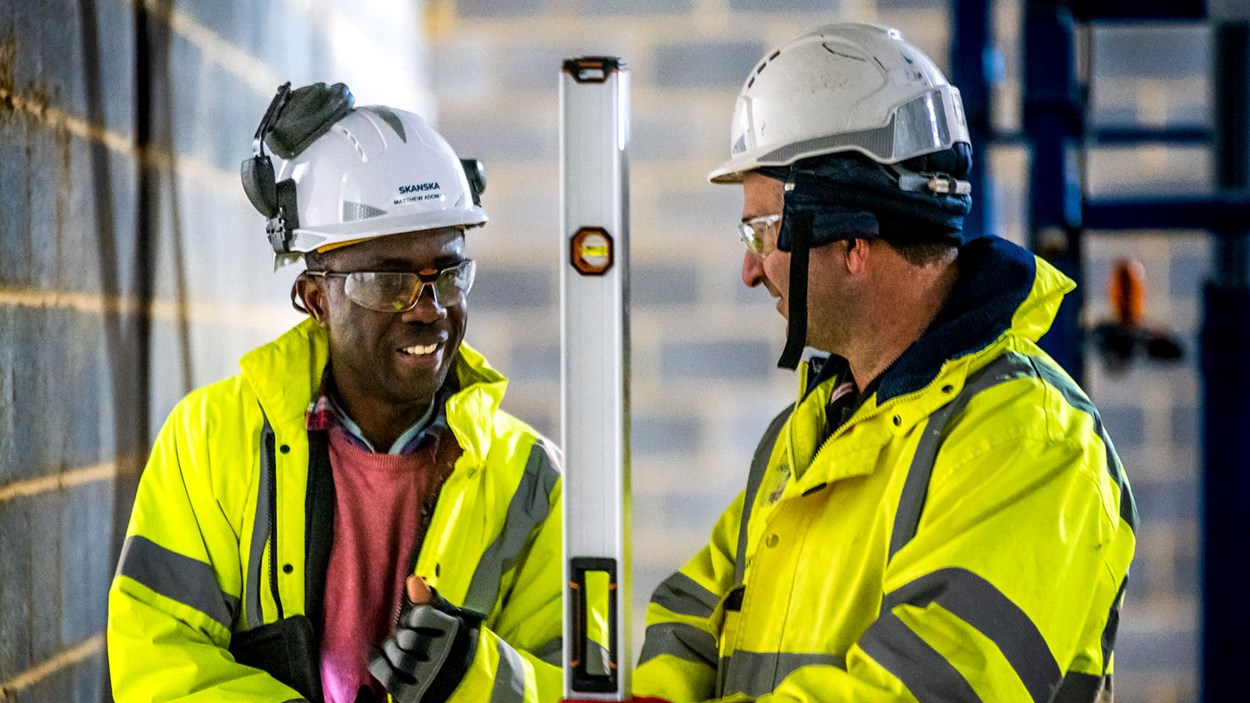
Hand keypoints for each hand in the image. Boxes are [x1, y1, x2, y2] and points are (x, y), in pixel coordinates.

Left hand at [368, 579, 482, 702]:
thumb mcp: (452, 622)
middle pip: (406, 637)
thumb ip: (433, 603)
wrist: (470, 685)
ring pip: (397, 657)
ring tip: (393, 648)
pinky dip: (377, 663)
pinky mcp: (416, 695)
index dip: (412, 619)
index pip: (420, 616)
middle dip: (401, 635)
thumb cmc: (456, 647)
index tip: (414, 623)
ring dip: (391, 649)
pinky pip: (389, 678)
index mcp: (455, 633)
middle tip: (404, 637)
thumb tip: (413, 581)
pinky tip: (374, 654)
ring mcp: (429, 677)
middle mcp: (443, 656)